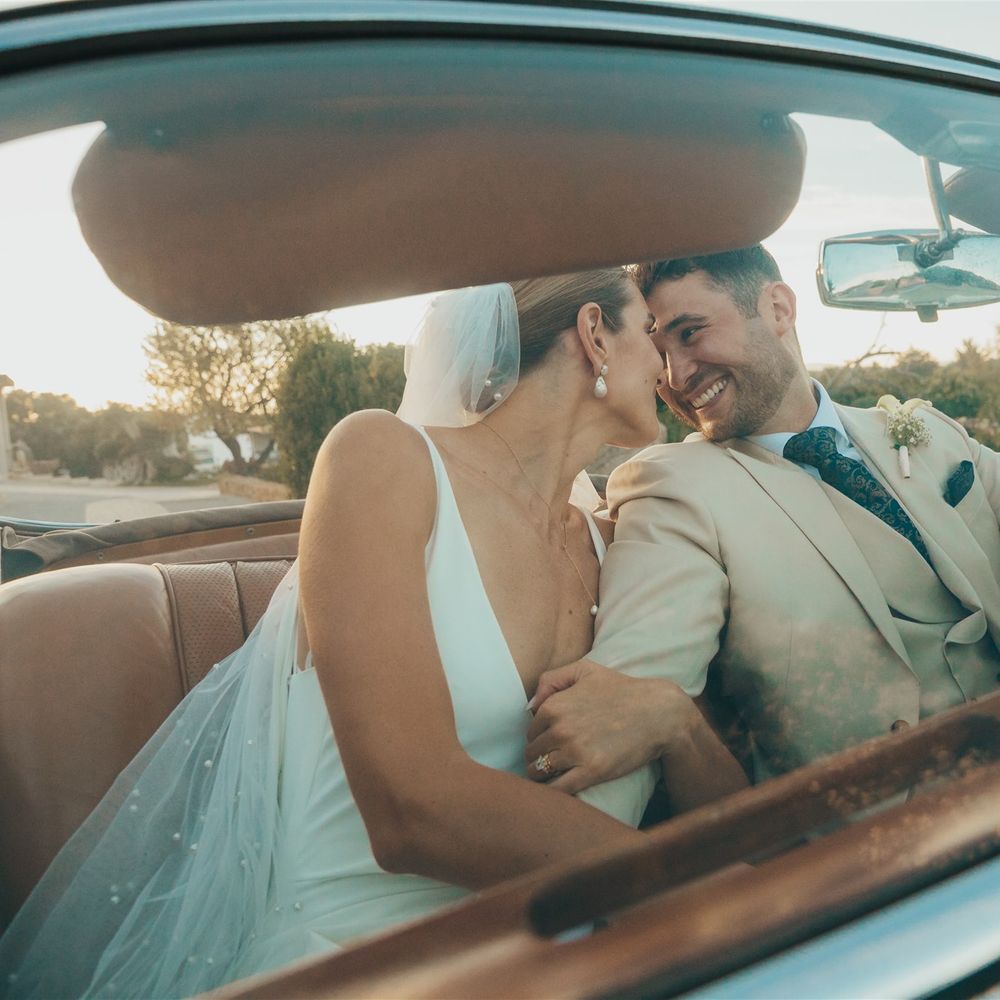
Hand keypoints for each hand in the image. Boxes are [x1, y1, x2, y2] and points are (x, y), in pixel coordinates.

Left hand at [524, 659, 697, 794]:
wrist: (658, 712)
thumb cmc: (622, 689)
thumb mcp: (585, 670)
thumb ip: (550, 680)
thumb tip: (529, 707)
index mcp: (554, 706)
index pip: (530, 731)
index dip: (538, 738)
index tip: (548, 743)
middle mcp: (560, 729)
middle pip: (532, 753)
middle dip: (538, 758)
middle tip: (550, 761)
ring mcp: (575, 751)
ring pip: (539, 772)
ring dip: (541, 777)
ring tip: (552, 777)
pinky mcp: (591, 772)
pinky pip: (557, 790)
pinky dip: (552, 793)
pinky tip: (559, 790)